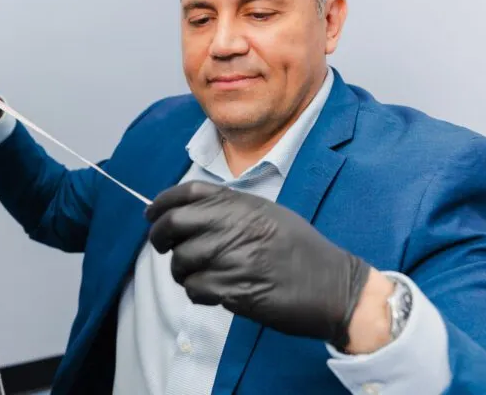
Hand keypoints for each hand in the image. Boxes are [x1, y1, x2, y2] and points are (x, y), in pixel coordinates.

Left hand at [144, 180, 370, 349]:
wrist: (334, 286)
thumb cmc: (301, 250)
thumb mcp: (268, 214)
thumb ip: (231, 209)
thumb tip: (188, 213)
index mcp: (243, 204)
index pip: (188, 193)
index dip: (162, 202)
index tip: (151, 214)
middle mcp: (235, 226)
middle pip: (175, 224)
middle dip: (159, 237)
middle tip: (163, 246)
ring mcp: (234, 257)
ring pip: (181, 261)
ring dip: (180, 271)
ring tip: (196, 275)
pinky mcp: (235, 289)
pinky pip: (196, 288)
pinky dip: (196, 292)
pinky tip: (211, 292)